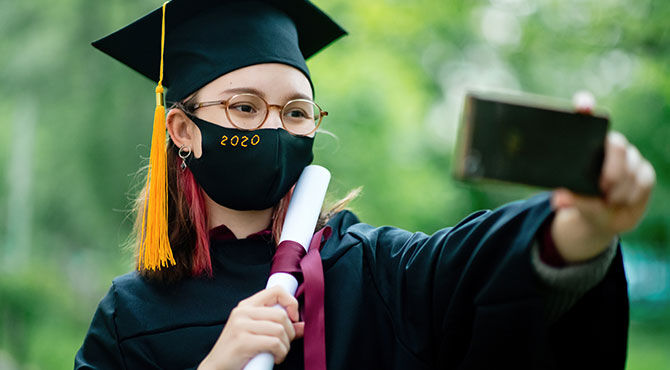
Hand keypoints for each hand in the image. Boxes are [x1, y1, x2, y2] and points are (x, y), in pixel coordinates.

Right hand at [198, 286, 304, 369]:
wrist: (216, 367)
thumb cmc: (238, 351)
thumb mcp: (257, 333)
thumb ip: (278, 327)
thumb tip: (303, 326)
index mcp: (246, 306)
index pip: (276, 290)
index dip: (291, 302)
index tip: (293, 318)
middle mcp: (243, 312)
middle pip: (281, 314)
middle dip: (290, 332)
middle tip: (285, 343)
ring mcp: (241, 326)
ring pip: (280, 329)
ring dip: (286, 345)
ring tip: (280, 352)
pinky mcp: (243, 341)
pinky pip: (274, 343)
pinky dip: (281, 353)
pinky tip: (275, 358)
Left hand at [549, 93, 655, 262]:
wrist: (602, 218)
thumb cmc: (581, 201)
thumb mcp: (571, 200)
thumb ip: (567, 198)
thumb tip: (561, 199)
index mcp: (583, 143)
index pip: (585, 113)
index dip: (585, 103)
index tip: (583, 106)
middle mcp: (607, 143)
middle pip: (616, 143)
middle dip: (612, 166)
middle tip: (602, 186)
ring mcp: (628, 156)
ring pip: (631, 165)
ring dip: (619, 188)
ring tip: (606, 201)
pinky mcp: (644, 170)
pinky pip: (643, 179)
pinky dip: (630, 195)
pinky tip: (620, 202)